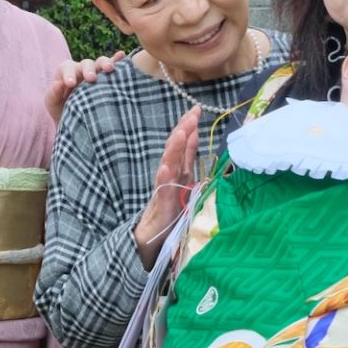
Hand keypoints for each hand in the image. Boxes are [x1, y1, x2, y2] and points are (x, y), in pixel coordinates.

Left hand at [44, 50, 127, 123]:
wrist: (75, 122)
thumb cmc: (61, 111)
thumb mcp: (52, 104)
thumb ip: (53, 94)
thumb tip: (58, 84)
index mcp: (66, 72)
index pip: (68, 68)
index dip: (69, 74)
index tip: (70, 84)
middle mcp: (82, 70)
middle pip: (86, 63)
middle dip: (89, 69)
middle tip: (91, 78)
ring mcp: (96, 73)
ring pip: (100, 63)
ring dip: (105, 63)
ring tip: (110, 69)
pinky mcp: (107, 79)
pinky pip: (114, 67)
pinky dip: (117, 60)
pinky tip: (122, 55)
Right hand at [133, 107, 198, 265]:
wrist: (151, 237)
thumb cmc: (170, 210)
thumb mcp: (183, 182)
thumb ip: (188, 161)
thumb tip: (196, 138)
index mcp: (179, 171)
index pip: (184, 146)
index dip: (189, 128)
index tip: (196, 110)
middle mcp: (171, 176)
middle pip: (176, 150)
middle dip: (183, 131)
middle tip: (191, 114)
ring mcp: (164, 189)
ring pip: (169, 166)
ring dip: (174, 149)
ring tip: (180, 133)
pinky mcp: (161, 205)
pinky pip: (163, 190)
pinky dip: (163, 178)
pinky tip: (165, 167)